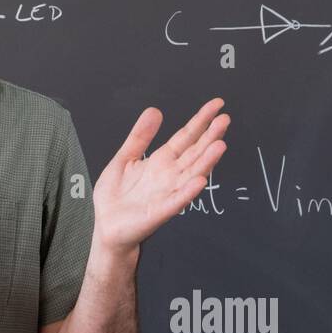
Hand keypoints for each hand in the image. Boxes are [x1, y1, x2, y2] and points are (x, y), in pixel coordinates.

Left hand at [92, 97, 229, 252]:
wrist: (106, 226)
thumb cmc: (115, 196)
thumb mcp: (124, 158)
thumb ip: (140, 136)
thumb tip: (155, 110)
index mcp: (161, 161)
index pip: (186, 137)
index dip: (200, 121)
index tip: (216, 105)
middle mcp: (170, 175)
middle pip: (194, 152)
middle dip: (210, 137)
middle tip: (225, 119)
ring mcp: (168, 193)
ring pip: (192, 174)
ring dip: (206, 161)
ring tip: (220, 145)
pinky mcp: (160, 212)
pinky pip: (176, 200)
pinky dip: (188, 191)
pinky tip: (198, 181)